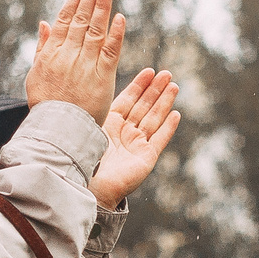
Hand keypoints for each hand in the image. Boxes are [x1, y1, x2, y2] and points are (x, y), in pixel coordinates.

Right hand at [22, 0, 122, 121]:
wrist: (56, 129)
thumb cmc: (46, 106)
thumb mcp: (36, 74)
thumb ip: (43, 47)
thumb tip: (45, 22)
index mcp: (52, 52)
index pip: (65, 19)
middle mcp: (68, 54)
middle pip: (81, 18)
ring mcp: (85, 64)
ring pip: (95, 29)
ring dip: (102, 5)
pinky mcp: (102, 77)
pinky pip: (111, 51)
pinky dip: (116, 34)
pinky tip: (120, 17)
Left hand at [91, 68, 180, 208]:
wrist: (88, 187)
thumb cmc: (83, 159)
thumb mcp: (89, 128)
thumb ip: (97, 110)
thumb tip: (89, 83)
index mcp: (110, 123)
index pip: (128, 99)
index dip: (139, 85)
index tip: (149, 71)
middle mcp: (125, 132)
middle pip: (144, 106)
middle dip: (156, 89)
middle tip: (167, 73)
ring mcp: (137, 145)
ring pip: (154, 119)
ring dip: (165, 103)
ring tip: (174, 86)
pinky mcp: (146, 158)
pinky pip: (160, 140)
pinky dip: (168, 128)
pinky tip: (176, 114)